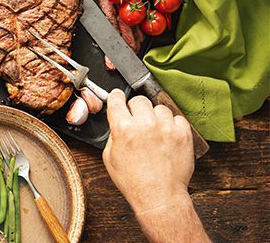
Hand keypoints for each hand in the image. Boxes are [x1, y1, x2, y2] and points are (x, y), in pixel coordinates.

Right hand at [103, 90, 193, 213]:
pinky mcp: (183, 134)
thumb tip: (118, 122)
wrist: (159, 196)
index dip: (116, 97)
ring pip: (160, 108)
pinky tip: (167, 136)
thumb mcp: (110, 157)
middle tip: (138, 120)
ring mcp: (166, 128)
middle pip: (139, 100)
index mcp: (123, 128)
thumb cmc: (134, 181)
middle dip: (136, 108)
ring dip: (156, 117)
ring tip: (155, 131)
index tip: (118, 96)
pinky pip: (178, 118)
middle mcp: (145, 124)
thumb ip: (113, 135)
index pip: (117, 100)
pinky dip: (172, 125)